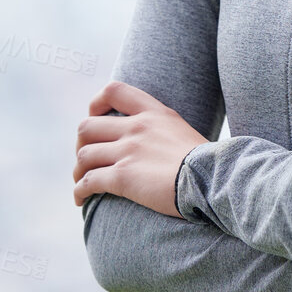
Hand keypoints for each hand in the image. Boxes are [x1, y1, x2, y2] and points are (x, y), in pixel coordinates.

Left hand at [73, 82, 207, 216]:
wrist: (214, 180)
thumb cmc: (208, 164)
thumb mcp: (185, 133)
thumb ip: (164, 132)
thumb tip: (158, 145)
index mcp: (154, 113)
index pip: (114, 91)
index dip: (96, 103)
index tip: (95, 117)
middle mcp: (136, 127)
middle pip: (88, 126)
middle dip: (81, 143)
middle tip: (86, 159)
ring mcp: (128, 151)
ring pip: (84, 155)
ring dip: (78, 170)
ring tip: (81, 183)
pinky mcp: (122, 177)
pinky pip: (88, 182)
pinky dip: (79, 192)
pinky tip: (81, 201)